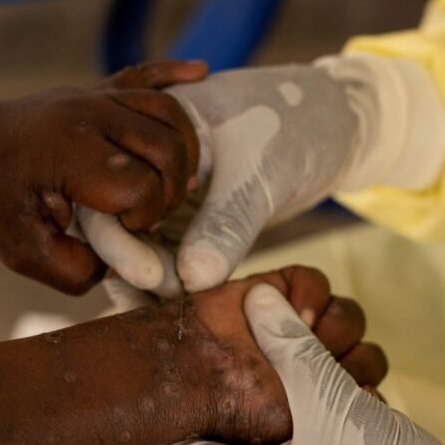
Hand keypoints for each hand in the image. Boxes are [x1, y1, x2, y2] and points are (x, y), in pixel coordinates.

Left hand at [0, 60, 206, 294]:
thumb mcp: (21, 252)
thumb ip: (75, 270)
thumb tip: (122, 263)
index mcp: (70, 152)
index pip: (142, 185)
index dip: (144, 217)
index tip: (121, 230)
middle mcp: (89, 116)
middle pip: (168, 148)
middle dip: (170, 191)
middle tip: (147, 214)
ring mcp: (96, 97)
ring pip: (169, 113)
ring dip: (184, 151)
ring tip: (175, 182)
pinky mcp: (99, 90)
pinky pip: (146, 74)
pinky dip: (176, 73)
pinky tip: (201, 73)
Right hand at [87, 55, 444, 293]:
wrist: (334, 126)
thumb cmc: (296, 126)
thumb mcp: (260, 172)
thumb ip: (227, 223)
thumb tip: (192, 280)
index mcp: (145, 130)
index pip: (110, 188)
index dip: (120, 237)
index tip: (150, 276)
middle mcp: (144, 163)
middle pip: (115, 222)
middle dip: (132, 267)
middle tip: (161, 305)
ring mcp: (165, 194)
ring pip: (141, 246)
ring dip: (151, 283)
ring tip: (170, 319)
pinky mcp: (189, 221)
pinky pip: (170, 256)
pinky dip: (173, 283)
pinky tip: (183, 312)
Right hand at [122, 265, 386, 444]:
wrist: (189, 370)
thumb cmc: (240, 407)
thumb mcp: (297, 418)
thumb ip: (341, 403)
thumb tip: (374, 393)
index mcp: (321, 404)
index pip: (369, 391)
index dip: (364, 388)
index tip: (348, 393)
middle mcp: (314, 366)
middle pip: (367, 354)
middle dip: (351, 360)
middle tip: (320, 367)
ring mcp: (299, 327)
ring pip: (348, 317)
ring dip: (334, 327)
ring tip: (305, 335)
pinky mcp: (281, 290)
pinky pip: (317, 282)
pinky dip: (311, 293)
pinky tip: (294, 309)